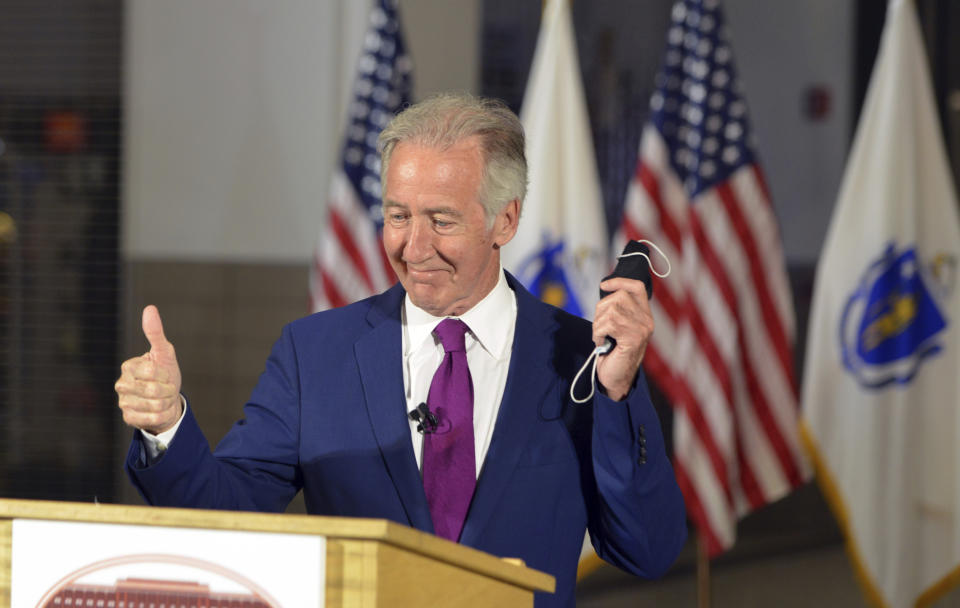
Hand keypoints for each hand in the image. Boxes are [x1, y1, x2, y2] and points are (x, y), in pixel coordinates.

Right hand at [115, 305, 182, 433]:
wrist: (169, 400)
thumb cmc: (166, 373)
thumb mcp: (165, 353)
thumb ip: (156, 333)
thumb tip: (149, 308)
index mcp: (129, 366)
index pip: (152, 370)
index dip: (165, 374)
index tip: (165, 373)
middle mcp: (122, 384)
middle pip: (152, 390)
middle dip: (168, 390)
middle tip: (167, 388)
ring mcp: (123, 402)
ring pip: (154, 406)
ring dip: (166, 402)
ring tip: (163, 398)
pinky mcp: (128, 418)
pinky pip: (151, 419)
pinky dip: (161, 415)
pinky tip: (158, 410)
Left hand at [592, 277, 653, 400]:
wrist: (615, 378)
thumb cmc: (613, 353)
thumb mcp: (616, 327)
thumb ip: (616, 309)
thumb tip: (605, 288)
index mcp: (644, 315)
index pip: (637, 287)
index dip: (620, 281)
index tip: (603, 285)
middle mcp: (646, 320)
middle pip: (619, 296)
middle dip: (601, 309)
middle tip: (599, 326)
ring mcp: (641, 329)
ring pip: (611, 310)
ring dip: (597, 324)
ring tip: (600, 336)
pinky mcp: (633, 339)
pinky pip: (608, 324)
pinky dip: (597, 333)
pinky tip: (601, 342)